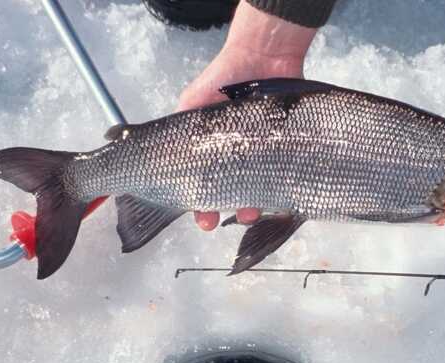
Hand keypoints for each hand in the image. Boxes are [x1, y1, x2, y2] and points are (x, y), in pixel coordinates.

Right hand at [176, 1, 316, 230]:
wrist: (266, 57)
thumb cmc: (226, 78)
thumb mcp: (194, 101)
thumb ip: (181, 124)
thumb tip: (159, 154)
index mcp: (212, 147)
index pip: (203, 181)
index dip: (199, 202)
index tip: (200, 218)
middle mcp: (236, 154)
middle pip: (230, 192)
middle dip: (222, 210)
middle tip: (217, 222)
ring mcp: (261, 154)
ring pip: (256, 190)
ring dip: (250, 206)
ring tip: (249, 213)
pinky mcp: (284, 150)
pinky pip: (281, 176)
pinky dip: (277, 192)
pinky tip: (275, 200)